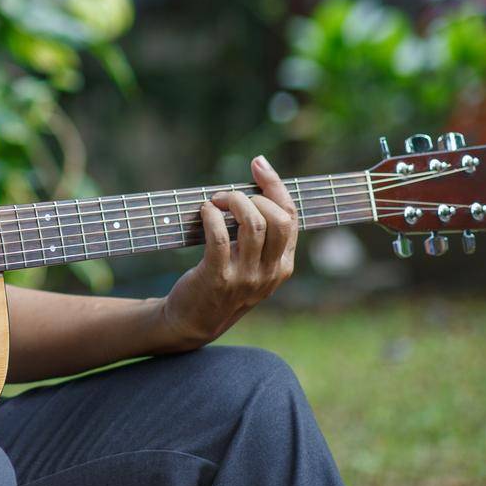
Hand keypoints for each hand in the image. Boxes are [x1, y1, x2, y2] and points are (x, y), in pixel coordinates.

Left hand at [161, 155, 297, 347]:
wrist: (193, 320)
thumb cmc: (221, 281)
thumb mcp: (252, 263)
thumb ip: (260, 234)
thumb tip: (255, 182)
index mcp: (283, 264)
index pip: (291, 217)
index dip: (276, 186)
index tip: (258, 164)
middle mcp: (270, 272)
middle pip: (278, 220)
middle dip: (252, 196)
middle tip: (226, 195)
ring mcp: (246, 277)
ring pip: (252, 225)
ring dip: (231, 202)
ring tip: (214, 201)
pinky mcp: (218, 278)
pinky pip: (220, 237)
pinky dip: (211, 216)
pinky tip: (203, 211)